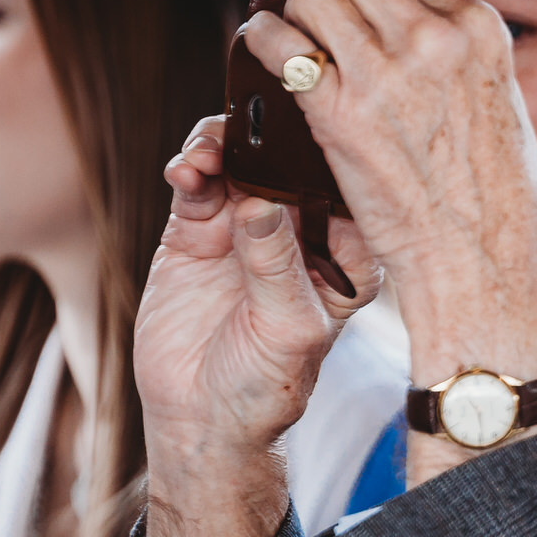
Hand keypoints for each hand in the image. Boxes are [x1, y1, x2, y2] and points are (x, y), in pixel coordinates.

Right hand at [136, 115, 381, 536]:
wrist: (201, 420)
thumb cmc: (266, 389)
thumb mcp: (288, 331)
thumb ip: (276, 266)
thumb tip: (261, 204)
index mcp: (347, 256)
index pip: (350, 187)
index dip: (338, 148)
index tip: (318, 116)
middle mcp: (301, 232)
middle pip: (291, 159)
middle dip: (271, 131)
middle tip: (250, 117)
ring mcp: (247, 226)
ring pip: (241, 160)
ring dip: (223, 145)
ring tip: (207, 156)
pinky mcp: (198, 231)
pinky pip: (197, 183)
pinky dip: (190, 168)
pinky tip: (186, 172)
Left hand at [242, 0, 536, 424]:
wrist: (477, 263)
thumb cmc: (496, 199)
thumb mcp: (503, 105)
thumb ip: (465, 58)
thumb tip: (430, 30)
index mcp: (479, 30)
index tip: (364, 12)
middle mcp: (433, 39)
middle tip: (321, 24)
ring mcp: (383, 73)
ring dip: (296, 13)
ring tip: (296, 42)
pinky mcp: (338, 112)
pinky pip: (278, 43)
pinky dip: (264, 41)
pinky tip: (264, 53)